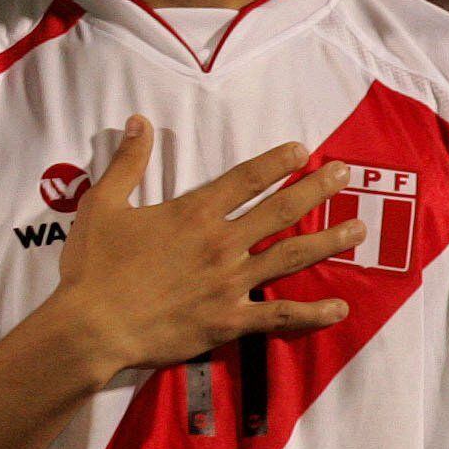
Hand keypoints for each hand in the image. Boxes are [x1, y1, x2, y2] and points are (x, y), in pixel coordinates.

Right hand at [48, 116, 362, 379]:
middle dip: (317, 190)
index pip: (246, 179)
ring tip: (357, 230)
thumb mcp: (102, 205)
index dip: (277, 162)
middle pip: (281, 211)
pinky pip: (280, 315)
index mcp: (193, 214)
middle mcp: (221, 243)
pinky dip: (313, 313)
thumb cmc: (92, 267)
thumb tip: (139, 122)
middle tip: (345, 175)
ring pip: (292, 256)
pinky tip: (341, 308)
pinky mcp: (230, 320)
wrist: (92, 327)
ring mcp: (230, 283)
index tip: (303, 151)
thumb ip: (127, 163)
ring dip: (328, 241)